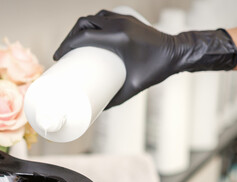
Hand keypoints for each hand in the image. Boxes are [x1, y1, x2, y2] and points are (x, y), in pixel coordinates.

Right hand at [54, 10, 236, 108]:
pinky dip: (93, 23)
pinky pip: (104, 16)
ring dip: (81, 28)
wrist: (178, 52)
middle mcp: (119, 23)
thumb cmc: (157, 70)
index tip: (58, 57)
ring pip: (93, 17)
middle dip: (70, 36)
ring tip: (74, 43)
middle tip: (64, 52)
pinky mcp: (127, 18)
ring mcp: (123, 18)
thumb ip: (115, 99)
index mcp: (118, 37)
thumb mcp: (133, 86)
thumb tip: (99, 110)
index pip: (84, 36)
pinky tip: (91, 33)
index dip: (67, 45)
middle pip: (84, 23)